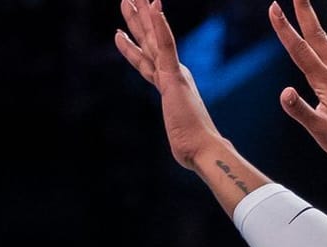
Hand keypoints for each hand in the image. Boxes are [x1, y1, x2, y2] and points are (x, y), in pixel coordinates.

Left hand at [114, 0, 222, 168]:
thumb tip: (185, 151)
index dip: (134, 43)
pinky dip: (161, 26)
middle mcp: (172, 74)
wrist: (204, 150)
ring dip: (142, 16)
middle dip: (136, 20)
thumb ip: (181, 137)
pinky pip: (166, 46)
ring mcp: (174, 73)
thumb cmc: (193, 149)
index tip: (122, 30)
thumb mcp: (180, 138)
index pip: (147, 59)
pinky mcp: (175, 76)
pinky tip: (155, 6)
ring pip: (152, 38)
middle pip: (148, 42)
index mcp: (171, 85)